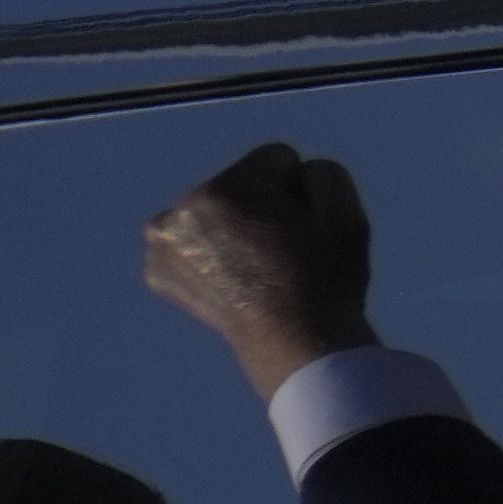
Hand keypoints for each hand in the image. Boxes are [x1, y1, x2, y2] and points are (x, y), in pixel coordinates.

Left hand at [142, 143, 375, 396]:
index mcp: (221, 192)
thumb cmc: (323, 278)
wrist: (293, 344)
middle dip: (263, 206)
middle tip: (282, 252)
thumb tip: (292, 173)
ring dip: (237, 226)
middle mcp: (179, 213)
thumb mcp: (344, 211)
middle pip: (241, 184)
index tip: (303, 229)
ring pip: (218, 210)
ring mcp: (161, 246)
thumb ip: (320, 169)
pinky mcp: (158, 271)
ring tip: (258, 268)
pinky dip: (214, 254)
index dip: (301, 191)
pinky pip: (196, 240)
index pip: (275, 159)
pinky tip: (235, 280)